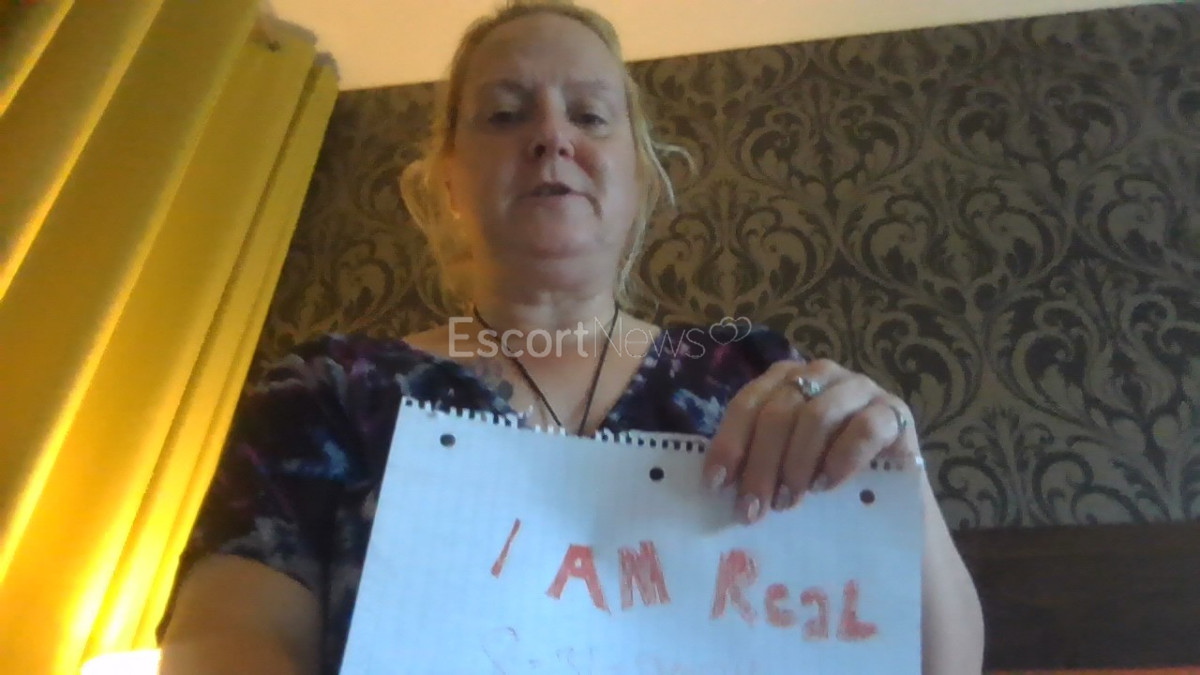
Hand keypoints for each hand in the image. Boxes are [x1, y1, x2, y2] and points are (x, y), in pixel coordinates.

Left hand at [703, 358, 918, 523]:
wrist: (889, 495)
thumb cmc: (825, 475)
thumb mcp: (784, 463)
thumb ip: (756, 459)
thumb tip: (718, 484)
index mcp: (786, 380)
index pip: (748, 402)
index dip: (730, 442)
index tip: (717, 483)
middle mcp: (821, 375)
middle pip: (780, 411)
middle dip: (761, 464)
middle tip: (754, 507)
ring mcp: (861, 389)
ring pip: (818, 416)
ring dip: (797, 463)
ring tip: (789, 500)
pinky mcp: (894, 412)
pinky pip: (864, 428)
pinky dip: (840, 459)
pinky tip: (827, 486)